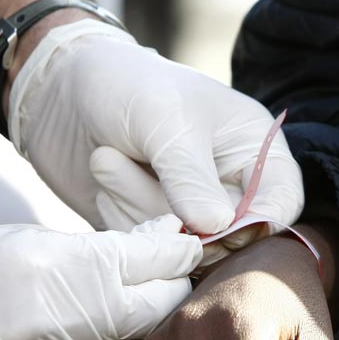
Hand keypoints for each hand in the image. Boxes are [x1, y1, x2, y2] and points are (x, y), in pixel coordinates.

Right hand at [0, 215, 201, 339]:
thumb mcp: (33, 241)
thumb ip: (103, 248)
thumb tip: (160, 241)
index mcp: (80, 278)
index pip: (163, 263)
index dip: (177, 248)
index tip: (181, 240)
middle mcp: (86, 331)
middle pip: (165, 309)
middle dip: (169, 287)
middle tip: (163, 270)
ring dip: (142, 325)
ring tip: (125, 301)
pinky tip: (89, 335)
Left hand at [7, 21, 303, 262]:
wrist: (57, 91)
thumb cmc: (125, 86)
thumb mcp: (164, 121)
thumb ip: (191, 177)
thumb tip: (218, 229)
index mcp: (253, 147)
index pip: (281, 205)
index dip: (253, 224)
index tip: (207, 224)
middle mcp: (227, 185)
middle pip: (228, 237)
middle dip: (177, 214)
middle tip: (135, 164)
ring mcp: (187, 212)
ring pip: (182, 249)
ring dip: (136, 208)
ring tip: (107, 158)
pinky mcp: (150, 231)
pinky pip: (148, 253)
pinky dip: (120, 222)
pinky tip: (104, 179)